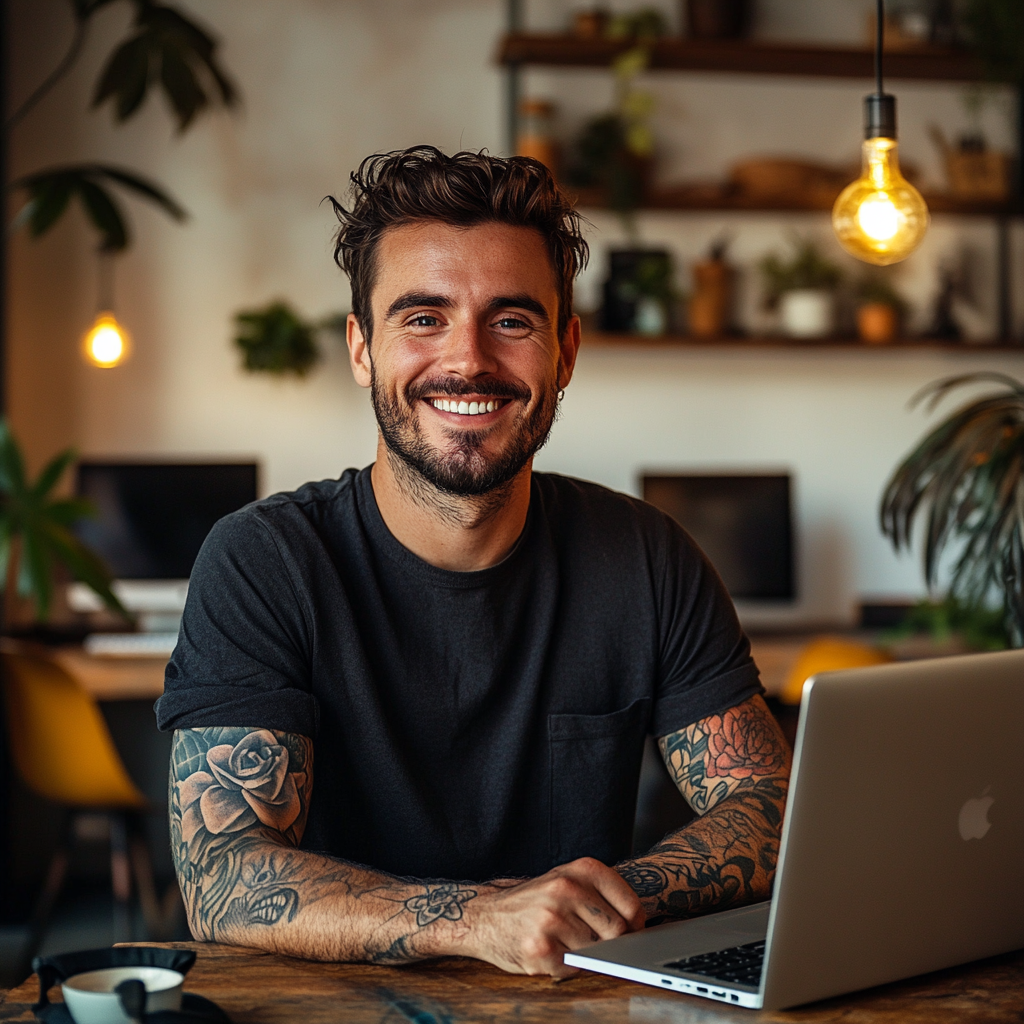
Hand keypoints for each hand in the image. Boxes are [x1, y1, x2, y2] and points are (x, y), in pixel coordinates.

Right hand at [458, 857, 644, 977]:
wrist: (486, 916)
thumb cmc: (534, 901)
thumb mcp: (567, 880)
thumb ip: (601, 895)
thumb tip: (639, 928)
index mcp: (579, 870)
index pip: (630, 904)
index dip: (636, 924)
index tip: (632, 931)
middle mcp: (566, 890)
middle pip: (618, 931)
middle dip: (613, 943)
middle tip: (597, 941)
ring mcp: (552, 920)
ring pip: (597, 952)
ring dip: (586, 955)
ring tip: (566, 942)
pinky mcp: (541, 949)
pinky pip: (574, 968)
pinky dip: (568, 967)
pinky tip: (552, 952)